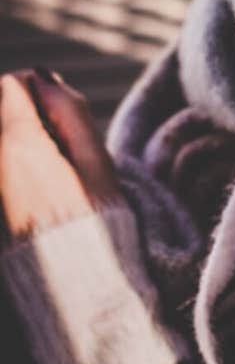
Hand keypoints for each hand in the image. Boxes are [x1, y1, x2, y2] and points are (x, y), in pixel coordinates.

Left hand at [0, 68, 121, 242]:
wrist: (71, 285)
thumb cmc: (93, 223)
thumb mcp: (96, 162)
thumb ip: (71, 112)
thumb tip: (45, 78)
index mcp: (20, 145)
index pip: (11, 84)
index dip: (39, 89)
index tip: (63, 116)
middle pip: (3, 110)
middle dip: (30, 114)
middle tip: (62, 146)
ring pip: (6, 138)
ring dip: (26, 140)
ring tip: (54, 169)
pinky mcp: (1, 200)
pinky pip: (7, 162)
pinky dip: (21, 161)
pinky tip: (43, 187)